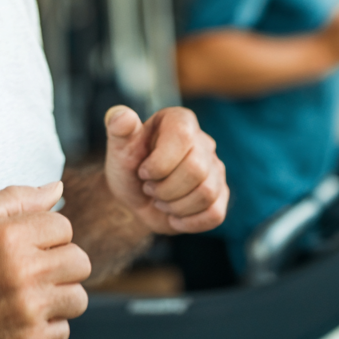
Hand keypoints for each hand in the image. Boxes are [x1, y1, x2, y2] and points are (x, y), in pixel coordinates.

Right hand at [0, 182, 89, 338]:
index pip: (64, 226)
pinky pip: (63, 331)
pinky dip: (46, 329)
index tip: (27, 249)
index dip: (47, 237)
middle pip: (80, 261)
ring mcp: (28, 311)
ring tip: (29, 298)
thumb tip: (58, 189)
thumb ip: (18, 198)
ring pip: (77, 298)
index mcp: (9, 236)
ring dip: (58, 298)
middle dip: (61, 265)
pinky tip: (20, 322)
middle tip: (34, 273)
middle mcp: (23, 272)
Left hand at [103, 106, 227, 234]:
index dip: (159, 163)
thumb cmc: (129, 165)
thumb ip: (118, 127)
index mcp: (180, 120)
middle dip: (165, 188)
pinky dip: (188, 222)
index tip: (143, 171)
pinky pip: (215, 214)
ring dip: (175, 206)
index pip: (182, 138)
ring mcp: (216, 169)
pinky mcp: (220, 195)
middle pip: (196, 170)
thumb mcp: (119, 146)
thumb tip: (122, 116)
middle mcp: (203, 141)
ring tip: (161, 199)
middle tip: (149, 187)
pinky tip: (174, 214)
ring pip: (207, 193)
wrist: (136, 194)